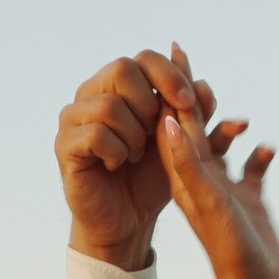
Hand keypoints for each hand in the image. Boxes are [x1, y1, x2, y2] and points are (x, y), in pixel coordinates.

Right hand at [55, 46, 215, 275]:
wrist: (128, 220)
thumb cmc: (152, 179)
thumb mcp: (184, 148)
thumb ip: (201, 120)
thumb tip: (214, 92)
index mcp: (119, 86)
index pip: (144, 58)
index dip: (170, 76)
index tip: (187, 104)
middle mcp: (92, 93)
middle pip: (122, 69)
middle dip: (148, 105)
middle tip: (152, 135)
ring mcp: (73, 117)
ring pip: (110, 105)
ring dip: (133, 136)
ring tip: (133, 155)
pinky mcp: (64, 144)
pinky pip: (96, 134)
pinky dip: (116, 152)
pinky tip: (116, 165)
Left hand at [158, 67, 278, 278]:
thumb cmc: (230, 249)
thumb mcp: (207, 202)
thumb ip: (189, 163)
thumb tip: (166, 122)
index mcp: (187, 177)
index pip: (174, 123)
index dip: (170, 88)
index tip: (167, 53)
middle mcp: (202, 179)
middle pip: (193, 127)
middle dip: (190, 94)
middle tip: (184, 55)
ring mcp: (226, 190)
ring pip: (221, 146)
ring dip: (224, 123)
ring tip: (232, 109)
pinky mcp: (249, 202)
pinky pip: (252, 170)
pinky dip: (258, 156)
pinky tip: (268, 148)